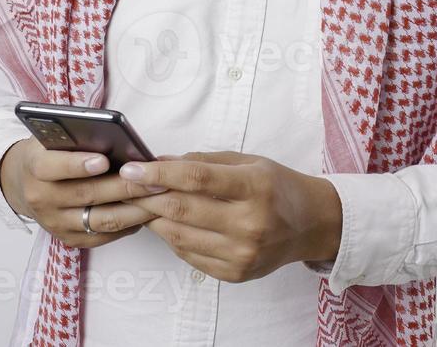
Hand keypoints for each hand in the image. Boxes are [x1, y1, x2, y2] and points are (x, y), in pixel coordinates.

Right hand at [0, 138, 168, 248]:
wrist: (22, 183)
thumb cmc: (48, 152)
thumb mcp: (53, 137)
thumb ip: (76, 138)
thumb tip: (116, 138)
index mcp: (35, 168)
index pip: (53, 167)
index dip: (78, 165)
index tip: (103, 160)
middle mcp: (42, 199)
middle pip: (86, 195)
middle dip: (124, 187)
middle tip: (154, 180)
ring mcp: (55, 223)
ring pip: (99, 220)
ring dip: (133, 210)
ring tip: (158, 197)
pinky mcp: (68, 239)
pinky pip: (102, 236)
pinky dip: (127, 225)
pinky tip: (145, 212)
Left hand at [119, 151, 342, 282]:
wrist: (311, 225)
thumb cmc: (277, 186)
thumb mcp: (248, 162)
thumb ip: (203, 161)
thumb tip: (158, 162)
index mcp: (255, 187)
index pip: (195, 178)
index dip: (158, 173)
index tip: (131, 169)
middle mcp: (250, 224)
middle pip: (182, 209)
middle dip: (146, 196)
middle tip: (126, 186)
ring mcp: (242, 254)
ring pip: (179, 236)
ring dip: (154, 218)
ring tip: (143, 203)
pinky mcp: (235, 274)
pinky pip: (189, 255)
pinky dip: (172, 237)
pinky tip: (168, 222)